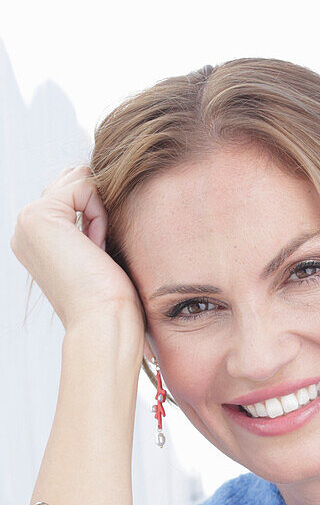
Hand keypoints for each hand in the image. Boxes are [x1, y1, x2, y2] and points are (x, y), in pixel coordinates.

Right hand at [10, 164, 144, 347]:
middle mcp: (25, 227)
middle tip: (99, 252)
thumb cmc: (110, 299)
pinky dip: (99, 213)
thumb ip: (89, 222)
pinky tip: (95, 246)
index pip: (71, 193)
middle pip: (73, 181)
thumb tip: (102, 189)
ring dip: (99, 212)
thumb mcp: (97, 253)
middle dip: (97, 208)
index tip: (98, 255)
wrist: (103, 323)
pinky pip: (84, 186)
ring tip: (97, 251)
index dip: (97, 214)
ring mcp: (28, 220)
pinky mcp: (40, 215)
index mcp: (35, 237)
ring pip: (79, 180)